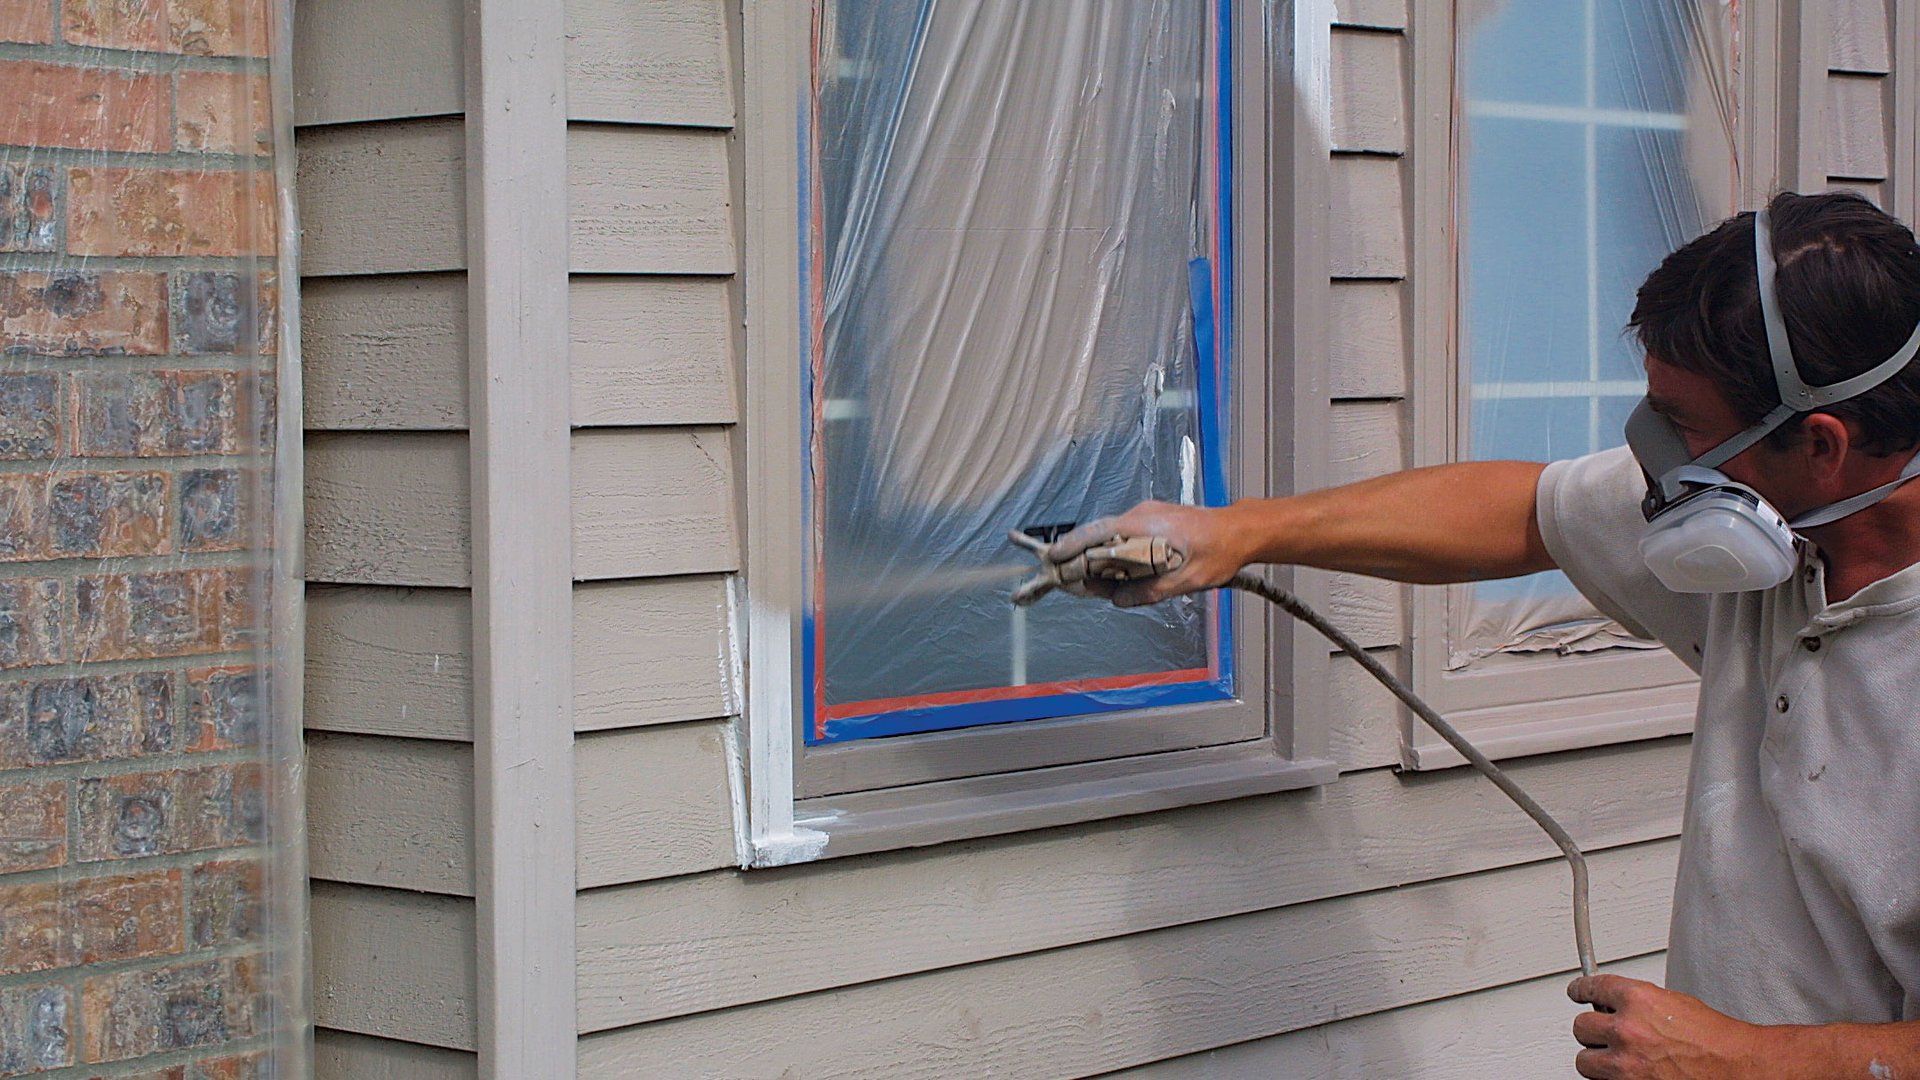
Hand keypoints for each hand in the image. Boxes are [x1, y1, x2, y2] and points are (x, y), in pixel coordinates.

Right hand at [1044, 501, 1250, 606]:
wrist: (1241, 531)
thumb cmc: (1218, 552)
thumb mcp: (1184, 580)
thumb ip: (1148, 591)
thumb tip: (1117, 600)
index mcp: (1144, 524)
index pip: (1097, 532)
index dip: (1071, 545)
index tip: (1051, 559)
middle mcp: (1140, 515)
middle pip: (1098, 534)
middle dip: (1078, 555)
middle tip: (1063, 577)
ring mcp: (1146, 515)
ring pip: (1111, 535)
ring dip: (1097, 556)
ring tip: (1086, 581)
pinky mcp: (1153, 521)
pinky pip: (1123, 535)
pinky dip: (1113, 552)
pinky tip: (1114, 572)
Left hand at [1568, 975, 1772, 1078]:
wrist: (1740, 1069)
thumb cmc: (1717, 1040)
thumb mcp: (1675, 1003)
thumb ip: (1640, 1003)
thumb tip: (1620, 1006)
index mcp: (1637, 1000)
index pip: (1591, 988)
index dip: (1581, 990)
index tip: (1578, 992)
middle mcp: (1626, 1030)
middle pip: (1580, 1027)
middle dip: (1593, 1030)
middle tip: (1603, 1033)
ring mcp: (1625, 1063)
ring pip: (1584, 1061)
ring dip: (1598, 1059)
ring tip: (1616, 1058)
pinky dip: (1611, 1079)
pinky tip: (1626, 1073)